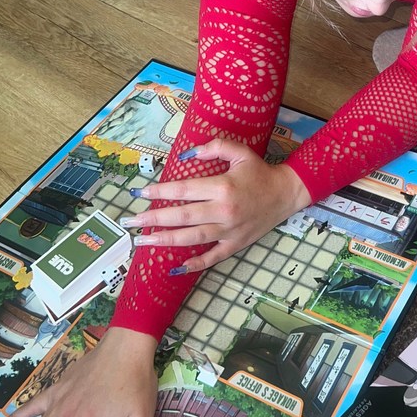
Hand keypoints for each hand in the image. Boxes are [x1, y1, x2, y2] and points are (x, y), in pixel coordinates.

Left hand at [126, 140, 310, 273]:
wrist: (286, 193)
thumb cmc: (260, 171)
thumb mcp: (240, 152)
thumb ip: (214, 147)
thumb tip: (186, 156)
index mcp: (222, 187)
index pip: (183, 190)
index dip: (158, 191)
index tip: (139, 193)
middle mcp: (223, 211)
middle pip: (181, 217)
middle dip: (152, 219)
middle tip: (130, 221)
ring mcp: (229, 231)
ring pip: (191, 239)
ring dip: (164, 240)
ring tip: (142, 241)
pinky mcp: (235, 244)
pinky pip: (212, 258)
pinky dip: (193, 264)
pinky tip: (174, 268)